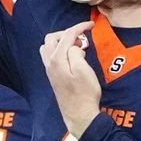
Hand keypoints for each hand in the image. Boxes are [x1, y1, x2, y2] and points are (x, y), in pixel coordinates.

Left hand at [40, 21, 100, 137]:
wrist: (80, 115)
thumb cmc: (85, 93)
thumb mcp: (84, 70)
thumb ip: (76, 53)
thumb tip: (73, 46)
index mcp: (57, 59)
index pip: (66, 35)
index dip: (79, 27)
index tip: (91, 25)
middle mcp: (49, 63)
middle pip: (52, 38)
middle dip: (67, 33)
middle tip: (82, 38)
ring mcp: (49, 70)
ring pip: (48, 47)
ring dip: (61, 42)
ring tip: (76, 46)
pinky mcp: (53, 77)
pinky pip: (50, 56)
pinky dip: (60, 51)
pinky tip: (72, 57)